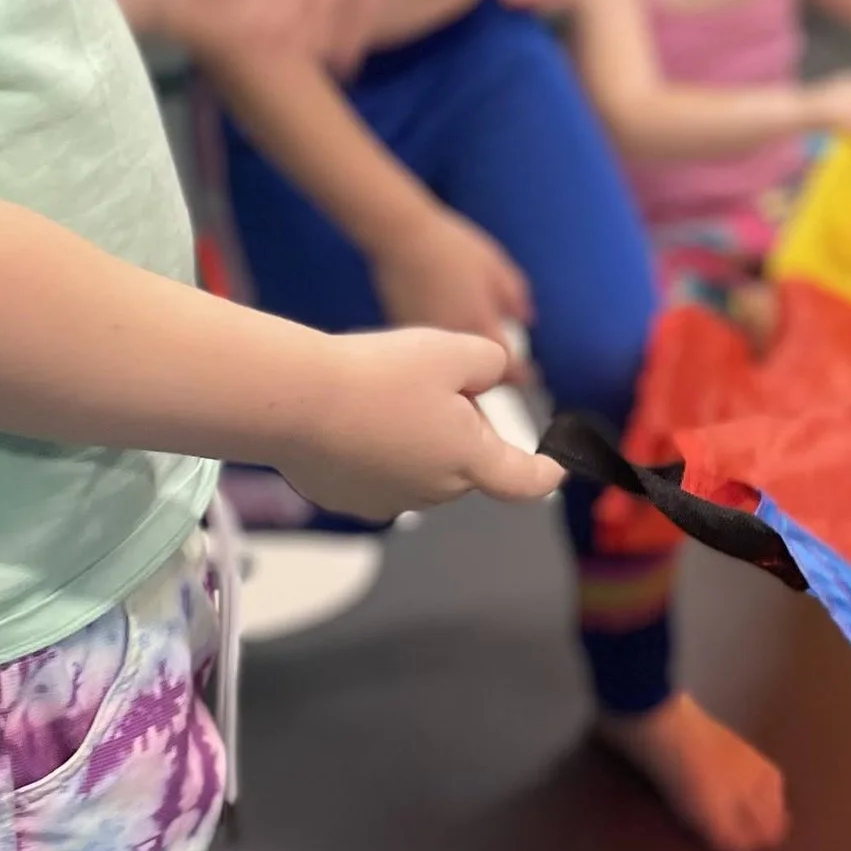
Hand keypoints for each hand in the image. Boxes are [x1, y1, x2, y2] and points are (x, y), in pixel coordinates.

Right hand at [266, 326, 563, 522]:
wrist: (296, 402)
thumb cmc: (377, 376)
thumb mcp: (451, 349)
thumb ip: (488, 363)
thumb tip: (484, 379)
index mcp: (470, 460)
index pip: (523, 481)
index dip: (544, 473)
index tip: (554, 469)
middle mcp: (434, 492)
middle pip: (464, 459)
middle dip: (456, 424)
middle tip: (422, 381)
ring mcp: (387, 501)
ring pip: (418, 464)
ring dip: (412, 436)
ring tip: (376, 395)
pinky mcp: (346, 498)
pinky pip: (375, 471)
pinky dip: (371, 448)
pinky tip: (347, 417)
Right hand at [369, 202, 535, 369]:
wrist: (399, 236)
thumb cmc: (449, 246)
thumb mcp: (494, 266)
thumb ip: (515, 297)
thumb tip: (527, 321)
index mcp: (479, 325)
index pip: (507, 367)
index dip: (522, 375)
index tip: (529, 375)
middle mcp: (452, 342)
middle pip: (476, 380)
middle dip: (490, 380)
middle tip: (500, 372)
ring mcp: (426, 342)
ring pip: (448, 375)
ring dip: (461, 376)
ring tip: (470, 363)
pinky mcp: (403, 336)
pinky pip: (427, 360)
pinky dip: (438, 361)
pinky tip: (440, 348)